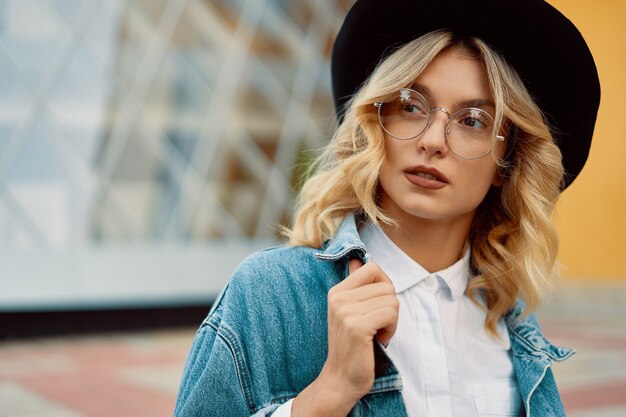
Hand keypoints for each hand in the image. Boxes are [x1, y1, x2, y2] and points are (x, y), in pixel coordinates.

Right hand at [292, 259, 398, 416]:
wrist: (340, 378)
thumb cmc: (352, 346)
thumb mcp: (349, 311)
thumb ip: (355, 285)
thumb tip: (357, 261)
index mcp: (337, 291)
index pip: (372, 268)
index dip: (384, 286)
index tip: (377, 306)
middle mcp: (339, 297)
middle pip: (386, 285)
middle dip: (390, 306)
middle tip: (377, 325)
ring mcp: (346, 311)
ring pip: (392, 299)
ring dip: (392, 320)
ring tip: (377, 334)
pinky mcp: (357, 326)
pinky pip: (391, 313)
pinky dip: (391, 329)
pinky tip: (379, 340)